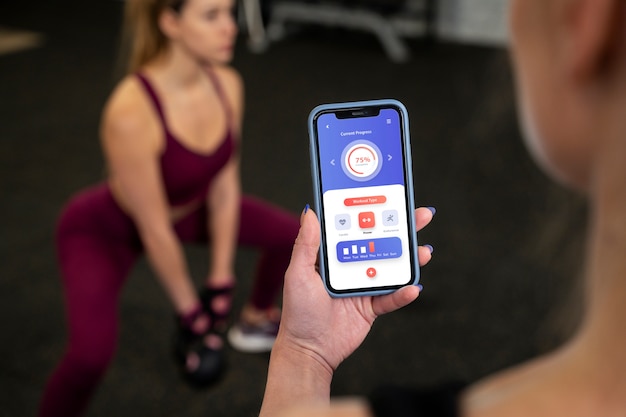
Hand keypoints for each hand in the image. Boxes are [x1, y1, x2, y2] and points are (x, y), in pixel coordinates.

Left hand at [276, 207, 433, 374]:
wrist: (308, 350)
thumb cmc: (297, 312)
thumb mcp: (297, 273)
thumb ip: (306, 244)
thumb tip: (309, 211)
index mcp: (333, 255)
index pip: (355, 228)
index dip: (372, 211)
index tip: (389, 196)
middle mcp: (350, 267)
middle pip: (380, 243)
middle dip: (402, 229)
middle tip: (421, 215)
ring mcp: (363, 287)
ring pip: (391, 268)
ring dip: (410, 258)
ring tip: (424, 251)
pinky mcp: (371, 308)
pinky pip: (391, 298)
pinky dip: (403, 293)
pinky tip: (413, 287)